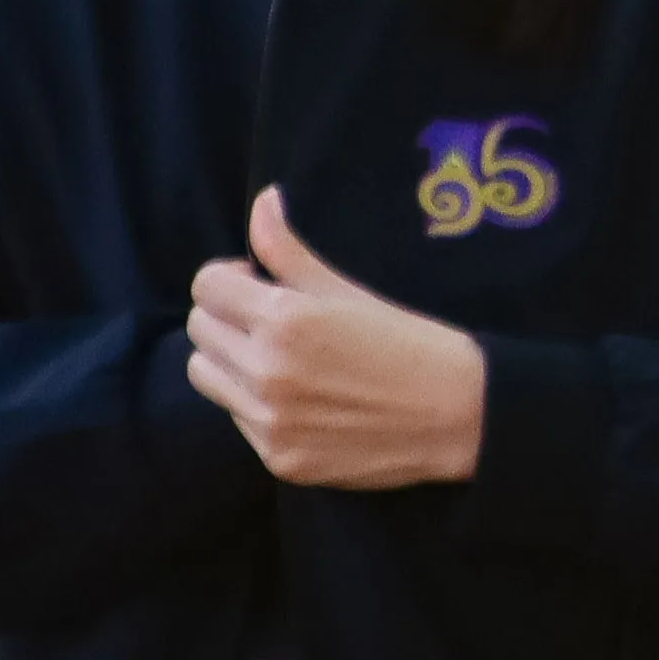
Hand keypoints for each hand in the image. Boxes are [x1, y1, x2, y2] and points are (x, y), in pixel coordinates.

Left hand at [186, 189, 488, 486]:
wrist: (459, 416)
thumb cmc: (411, 342)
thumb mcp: (349, 289)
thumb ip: (289, 249)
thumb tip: (262, 201)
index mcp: (285, 320)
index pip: (207, 287)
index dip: (230, 277)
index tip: (259, 282)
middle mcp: (267, 372)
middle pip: (199, 329)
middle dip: (227, 316)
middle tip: (269, 319)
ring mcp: (269, 420)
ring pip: (206, 375)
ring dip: (230, 360)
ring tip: (277, 359)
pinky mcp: (278, 458)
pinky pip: (237, 418)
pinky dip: (256, 403)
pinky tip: (302, 397)